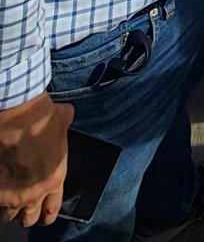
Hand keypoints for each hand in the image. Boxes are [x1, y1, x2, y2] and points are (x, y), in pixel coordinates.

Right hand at [0, 94, 72, 227]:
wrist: (17, 119)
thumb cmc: (41, 120)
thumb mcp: (62, 120)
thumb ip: (65, 124)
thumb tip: (67, 113)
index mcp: (54, 180)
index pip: (53, 209)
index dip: (48, 213)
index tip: (45, 213)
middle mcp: (33, 194)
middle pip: (29, 220)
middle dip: (26, 214)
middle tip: (24, 204)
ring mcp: (12, 196)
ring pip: (8, 215)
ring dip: (9, 207)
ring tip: (9, 195)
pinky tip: (1, 186)